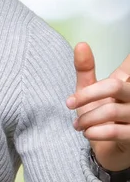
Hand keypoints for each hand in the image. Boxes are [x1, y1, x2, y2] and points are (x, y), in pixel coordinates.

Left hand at [66, 42, 129, 170]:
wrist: (105, 149)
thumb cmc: (99, 116)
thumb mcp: (88, 89)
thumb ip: (85, 68)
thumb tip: (81, 44)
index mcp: (126, 82)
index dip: (129, 60)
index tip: (114, 77)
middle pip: (115, 86)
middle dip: (87, 95)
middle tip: (69, 104)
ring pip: (111, 110)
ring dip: (87, 118)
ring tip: (77, 125)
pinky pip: (116, 131)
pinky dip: (96, 131)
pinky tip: (87, 133)